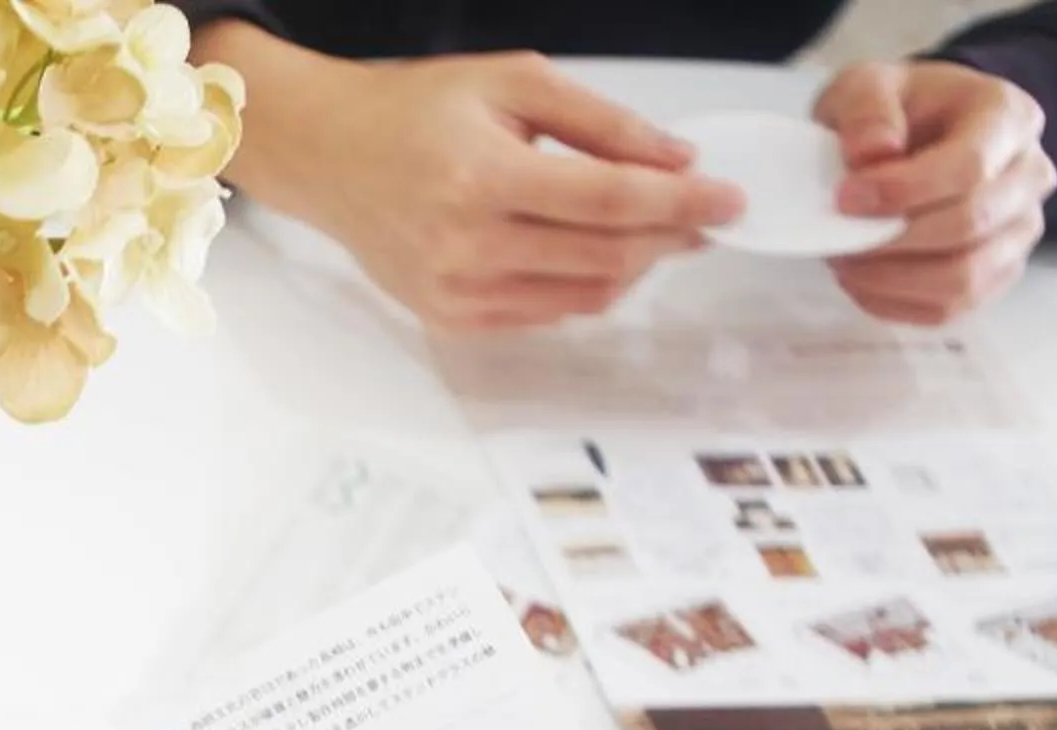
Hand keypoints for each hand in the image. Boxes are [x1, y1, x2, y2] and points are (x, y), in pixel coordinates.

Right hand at [209, 32, 743, 333]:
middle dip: (670, 237)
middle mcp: (465, 246)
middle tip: (704, 217)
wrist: (329, 156)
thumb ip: (601, 121)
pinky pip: (545, 315)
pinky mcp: (450, 319)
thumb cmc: (414, 112)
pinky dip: (587, 288)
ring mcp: (456, 292)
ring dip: (635, 267)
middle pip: (606, 258)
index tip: (727, 201)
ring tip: (655, 232)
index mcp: (481, 177)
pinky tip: (597, 254)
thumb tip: (674, 159)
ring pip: (583, 298)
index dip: (681, 203)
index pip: (609, 201)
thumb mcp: (514, 82)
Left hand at [815, 61, 1055, 324]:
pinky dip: (896, 304)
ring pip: (965, 278)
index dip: (902, 192)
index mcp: (1008, 117)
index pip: (969, 167)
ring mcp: (1020, 229)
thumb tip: (871, 155)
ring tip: (845, 261)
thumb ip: (866, 109)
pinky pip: (951, 308)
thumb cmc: (895, 111)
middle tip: (836, 238)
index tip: (844, 198)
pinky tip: (862, 281)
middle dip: (890, 240)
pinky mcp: (997, 272)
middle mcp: (1030, 174)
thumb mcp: (867, 86)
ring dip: (891, 280)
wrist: (919, 136)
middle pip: (969, 226)